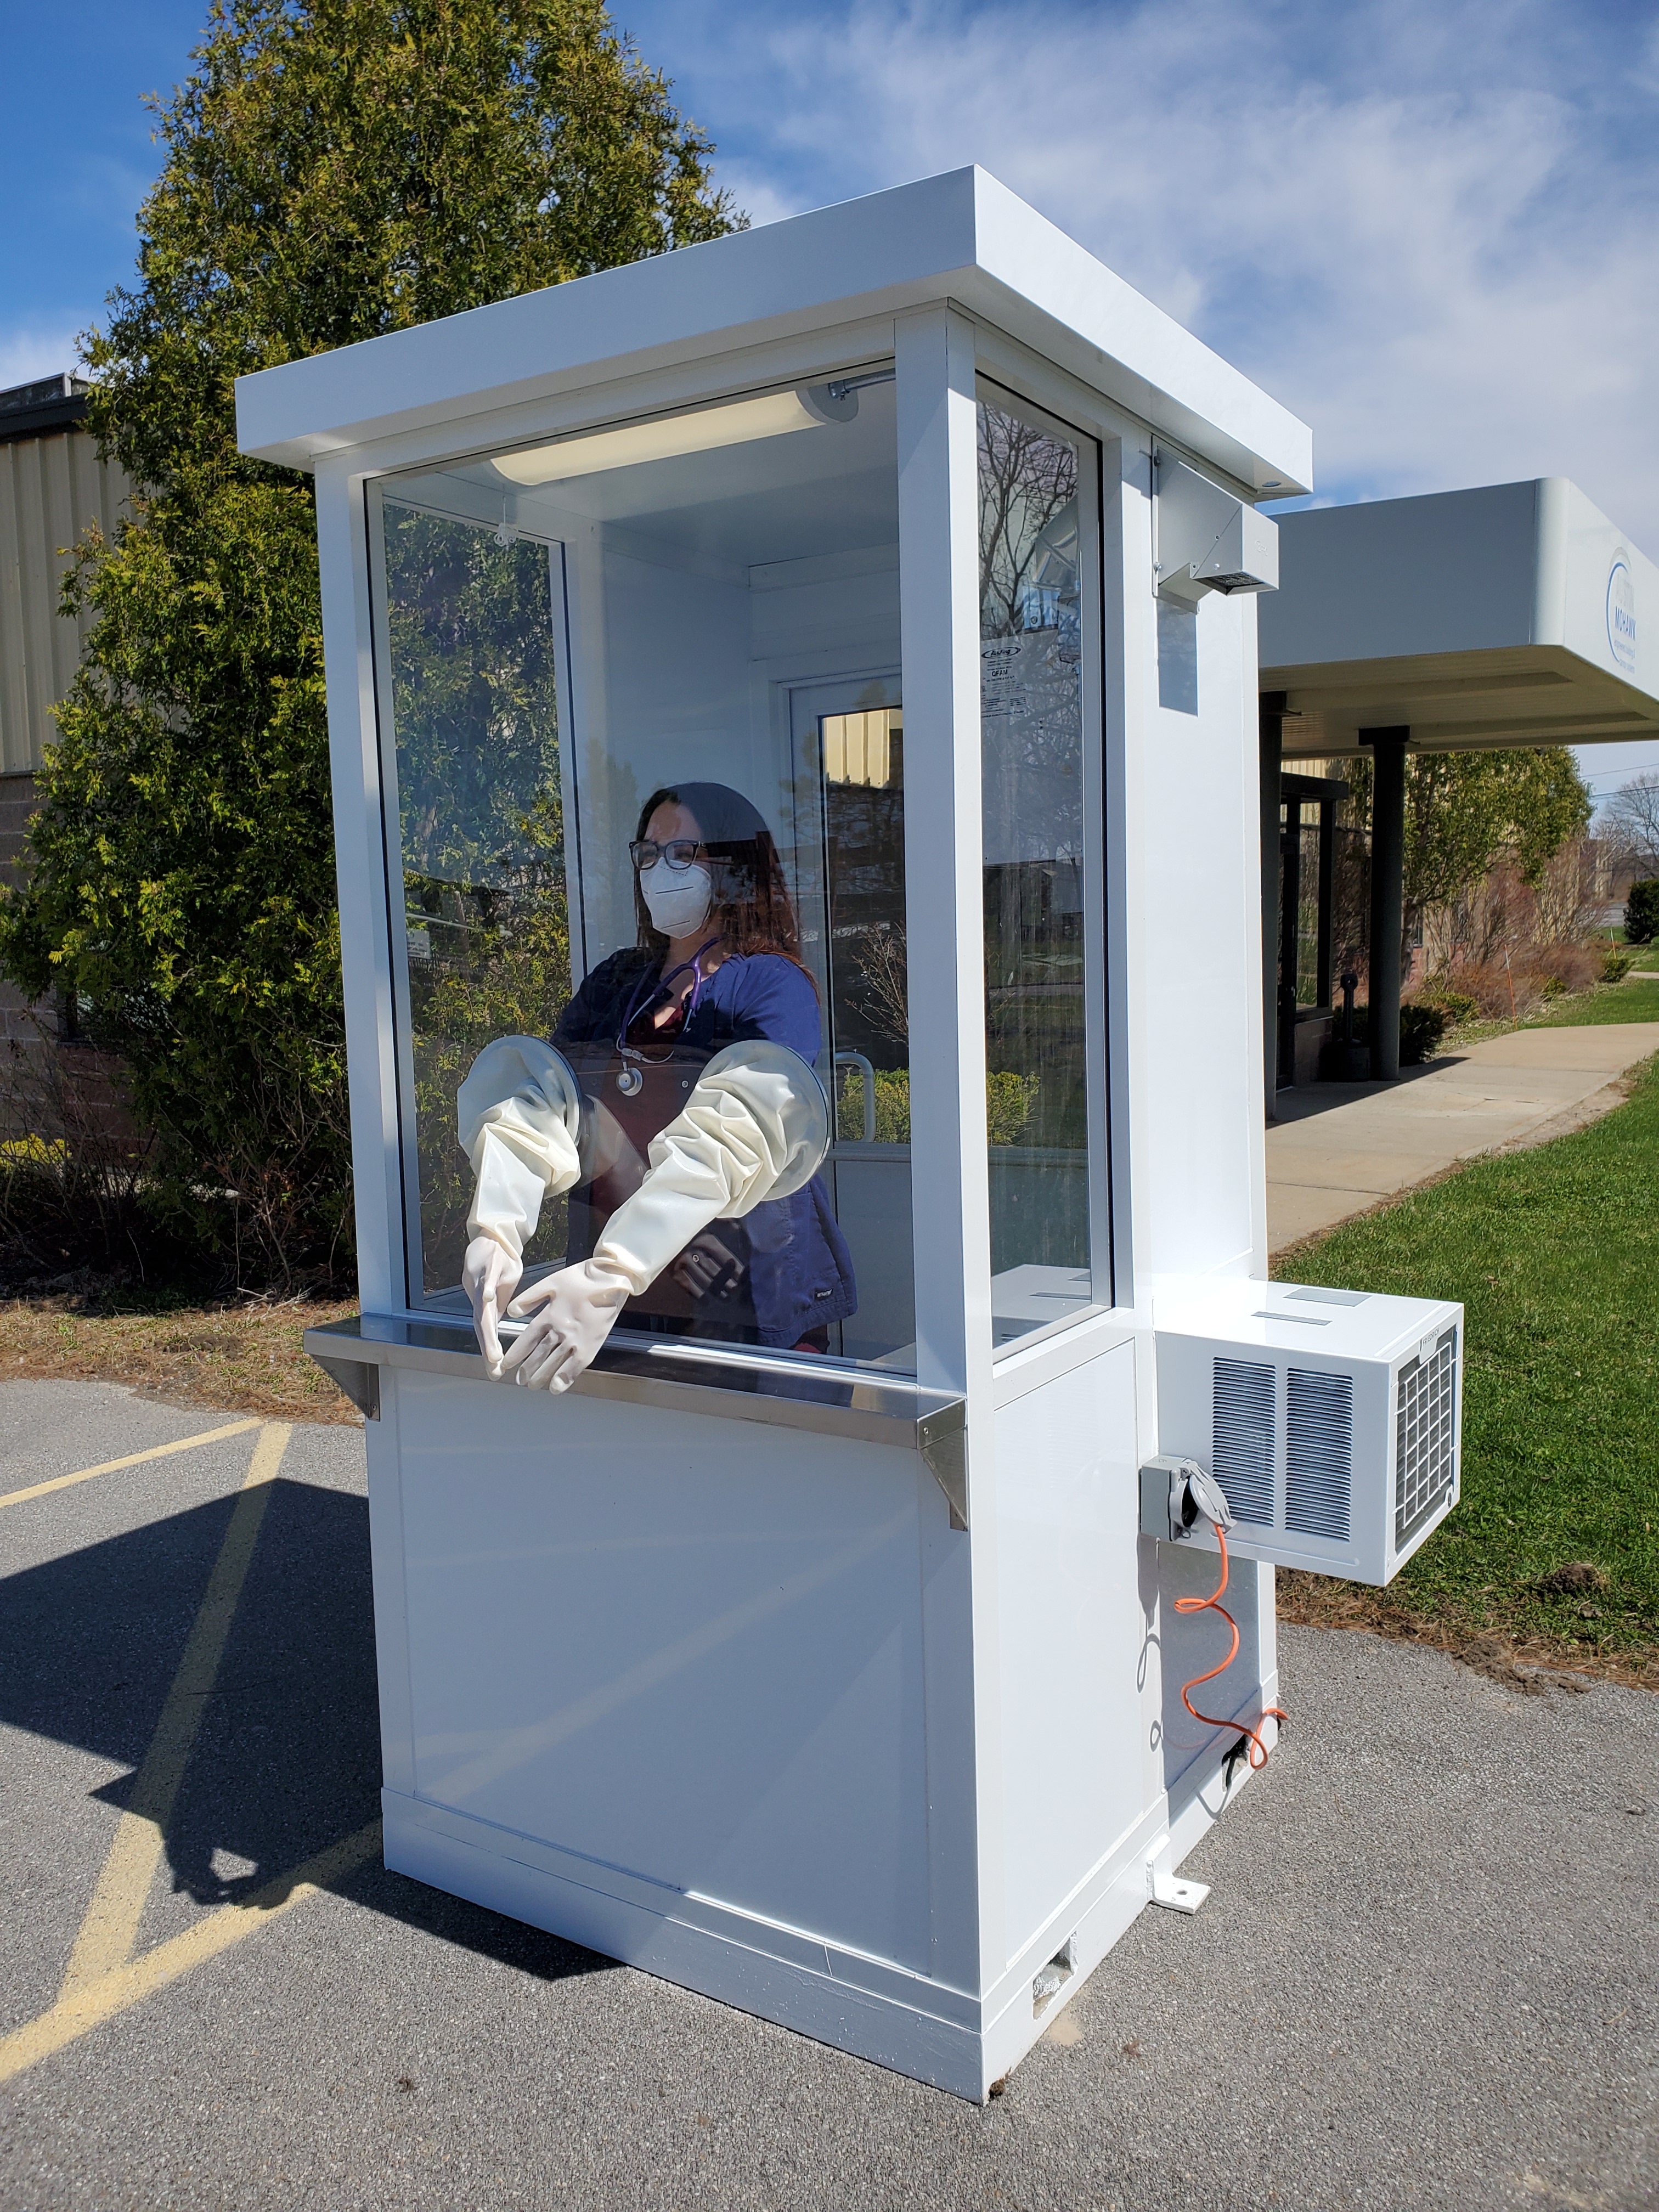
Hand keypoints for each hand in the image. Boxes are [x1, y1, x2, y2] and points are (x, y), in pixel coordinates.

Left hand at [463, 1236, 520, 1376]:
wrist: (489, 1242)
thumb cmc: (495, 1271)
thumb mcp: (500, 1296)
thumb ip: (497, 1315)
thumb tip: (498, 1335)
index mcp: (488, 1308)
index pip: (488, 1335)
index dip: (491, 1354)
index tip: (496, 1374)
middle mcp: (482, 1300)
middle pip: (484, 1327)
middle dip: (489, 1348)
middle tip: (494, 1366)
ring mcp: (485, 1283)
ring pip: (485, 1308)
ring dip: (487, 1329)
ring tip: (492, 1347)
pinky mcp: (491, 1267)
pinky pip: (490, 1277)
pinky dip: (487, 1288)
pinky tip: (488, 1298)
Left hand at [501, 1259, 630, 1391]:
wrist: (612, 1279)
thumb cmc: (582, 1278)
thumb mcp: (551, 1282)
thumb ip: (529, 1298)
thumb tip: (511, 1312)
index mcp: (549, 1314)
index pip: (527, 1339)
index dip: (515, 1354)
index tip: (507, 1364)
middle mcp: (560, 1330)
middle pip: (539, 1354)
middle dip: (527, 1369)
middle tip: (519, 1380)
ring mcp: (576, 1339)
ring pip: (554, 1363)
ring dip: (541, 1376)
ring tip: (533, 1386)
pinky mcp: (591, 1345)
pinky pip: (575, 1367)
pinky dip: (565, 1379)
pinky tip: (556, 1388)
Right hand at [669, 1230, 743, 1299]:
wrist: (663, 1227)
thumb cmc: (692, 1226)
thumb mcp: (709, 1220)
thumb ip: (725, 1223)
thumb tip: (738, 1227)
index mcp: (707, 1238)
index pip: (724, 1257)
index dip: (734, 1268)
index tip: (741, 1276)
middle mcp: (695, 1250)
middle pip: (715, 1270)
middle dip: (726, 1282)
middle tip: (733, 1289)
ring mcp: (683, 1261)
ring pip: (703, 1279)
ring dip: (715, 1289)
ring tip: (724, 1296)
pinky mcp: (672, 1270)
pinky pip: (687, 1284)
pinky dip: (697, 1294)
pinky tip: (705, 1300)